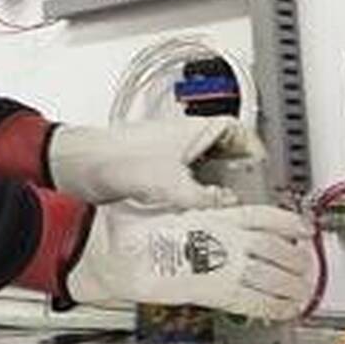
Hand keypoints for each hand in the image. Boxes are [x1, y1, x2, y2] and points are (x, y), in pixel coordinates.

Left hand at [49, 117, 263, 208]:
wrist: (80, 164)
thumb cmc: (117, 158)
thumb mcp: (171, 182)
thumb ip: (205, 198)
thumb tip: (228, 208)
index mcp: (193, 129)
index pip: (236, 130)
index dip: (254, 150)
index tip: (264, 171)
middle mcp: (183, 138)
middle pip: (224, 152)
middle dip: (238, 174)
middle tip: (250, 197)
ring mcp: (169, 154)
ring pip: (205, 169)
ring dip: (216, 188)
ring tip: (226, 209)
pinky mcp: (156, 171)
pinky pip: (186, 182)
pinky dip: (196, 195)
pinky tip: (197, 214)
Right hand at [68, 205, 313, 320]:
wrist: (116, 255)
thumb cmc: (130, 229)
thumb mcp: (157, 200)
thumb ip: (182, 201)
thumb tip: (190, 197)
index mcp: (211, 213)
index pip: (262, 215)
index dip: (287, 222)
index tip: (301, 227)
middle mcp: (223, 238)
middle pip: (275, 247)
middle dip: (296, 257)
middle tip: (306, 262)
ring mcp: (221, 266)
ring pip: (271, 275)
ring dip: (293, 283)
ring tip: (303, 288)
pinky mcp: (213, 293)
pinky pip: (253, 301)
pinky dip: (274, 306)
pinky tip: (283, 309)